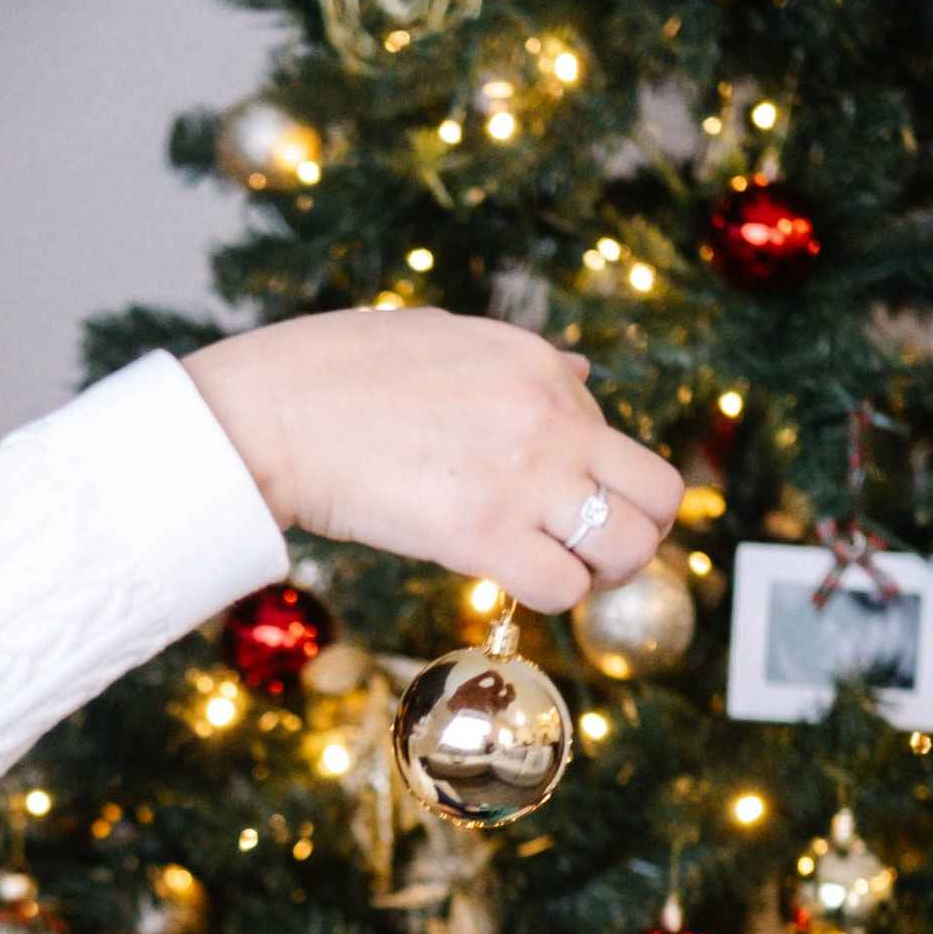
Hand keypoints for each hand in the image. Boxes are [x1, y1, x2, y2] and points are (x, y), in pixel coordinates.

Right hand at [185, 309, 681, 614]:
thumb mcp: (444, 335)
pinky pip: (565, 588)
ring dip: (600, 573)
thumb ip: (521, 361)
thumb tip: (582, 373)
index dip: (592, 479)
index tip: (553, 502)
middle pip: (660, 494)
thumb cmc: (332, 374)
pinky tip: (509, 583)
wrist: (272, 412)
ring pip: (631, 548)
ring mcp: (526, 479)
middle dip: (635, 532)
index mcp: (539, 367)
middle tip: (588, 552)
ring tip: (553, 572)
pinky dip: (548, 598)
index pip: (614, 434)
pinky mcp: (486, 535)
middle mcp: (551, 419)